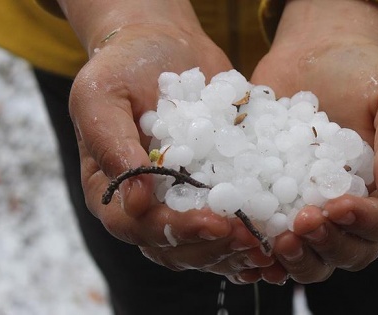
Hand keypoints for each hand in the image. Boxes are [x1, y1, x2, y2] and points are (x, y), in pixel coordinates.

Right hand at [61, 0, 273, 275]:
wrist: (163, 45)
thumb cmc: (124, 65)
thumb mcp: (101, 95)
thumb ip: (111, 144)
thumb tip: (136, 199)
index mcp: (109, 188)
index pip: (137, 226)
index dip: (175, 230)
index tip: (213, 224)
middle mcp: (142, 203)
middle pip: (172, 246)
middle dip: (211, 246)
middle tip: (248, 238)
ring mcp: (178, 199)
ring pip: (201, 245)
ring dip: (232, 250)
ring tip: (265, 242)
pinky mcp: (209, 189)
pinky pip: (226, 222)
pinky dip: (249, 233)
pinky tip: (275, 235)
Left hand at [248, 0, 377, 282]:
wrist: (317, 57)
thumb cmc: (365, 74)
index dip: (365, 223)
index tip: (336, 206)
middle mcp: (356, 209)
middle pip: (352, 252)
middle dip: (328, 244)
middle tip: (302, 223)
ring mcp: (315, 210)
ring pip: (315, 257)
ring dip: (299, 258)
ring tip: (277, 240)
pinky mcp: (279, 203)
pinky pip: (275, 240)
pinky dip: (265, 253)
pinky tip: (249, 245)